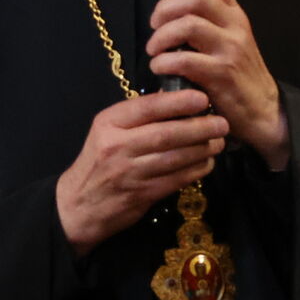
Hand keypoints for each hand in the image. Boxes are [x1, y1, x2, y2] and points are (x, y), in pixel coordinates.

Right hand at [56, 89, 228, 256]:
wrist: (78, 205)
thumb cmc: (99, 162)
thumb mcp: (109, 131)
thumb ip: (138, 115)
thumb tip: (174, 94)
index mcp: (109, 123)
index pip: (148, 107)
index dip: (178, 102)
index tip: (203, 98)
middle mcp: (117, 146)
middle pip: (166, 133)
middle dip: (199, 127)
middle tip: (222, 123)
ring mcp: (129, 172)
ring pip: (175, 158)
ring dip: (202, 149)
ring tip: (219, 142)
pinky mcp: (141, 194)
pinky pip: (176, 179)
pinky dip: (196, 170)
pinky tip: (207, 163)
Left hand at [147, 0, 288, 168]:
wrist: (264, 111)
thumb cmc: (239, 76)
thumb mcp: (231, 41)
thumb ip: (208, 23)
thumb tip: (169, 13)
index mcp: (235, 15)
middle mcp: (235, 26)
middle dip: (165, 7)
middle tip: (154, 25)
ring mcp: (230, 49)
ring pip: (188, 24)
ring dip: (162, 36)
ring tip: (155, 51)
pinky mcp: (221, 73)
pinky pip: (183, 60)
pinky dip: (163, 62)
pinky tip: (160, 69)